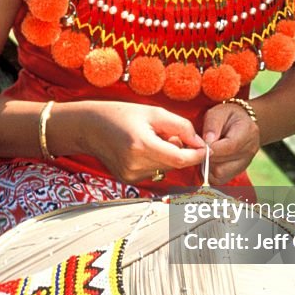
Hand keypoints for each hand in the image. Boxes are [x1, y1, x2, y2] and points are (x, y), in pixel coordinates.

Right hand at [52, 101, 205, 183]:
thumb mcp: (155, 113)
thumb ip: (182, 127)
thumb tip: (200, 143)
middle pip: (175, 164)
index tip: (205, 148)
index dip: (197, 154)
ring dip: (167, 156)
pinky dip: (155, 161)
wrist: (90, 127)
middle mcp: (135, 165)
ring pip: (166, 168)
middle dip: (180, 150)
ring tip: (151, 139)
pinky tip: (142, 148)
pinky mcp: (128, 181)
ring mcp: (130, 176)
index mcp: (142, 146)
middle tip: (167, 133)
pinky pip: (154, 171)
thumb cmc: (122, 115)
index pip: (181, 159)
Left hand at [201, 103, 259, 184]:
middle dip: (206, 158)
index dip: (211, 149)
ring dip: (208, 166)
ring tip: (205, 153)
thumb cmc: (227, 116)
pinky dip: (210, 172)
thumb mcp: (219, 112)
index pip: (229, 147)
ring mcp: (245, 164)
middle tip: (199, 148)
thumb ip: (212, 125)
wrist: (241, 123)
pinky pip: (220, 179)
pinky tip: (209, 160)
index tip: (199, 144)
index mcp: (247, 133)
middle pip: (223, 165)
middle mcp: (250, 151)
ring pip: (220, 174)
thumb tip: (207, 143)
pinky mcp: (237, 172)